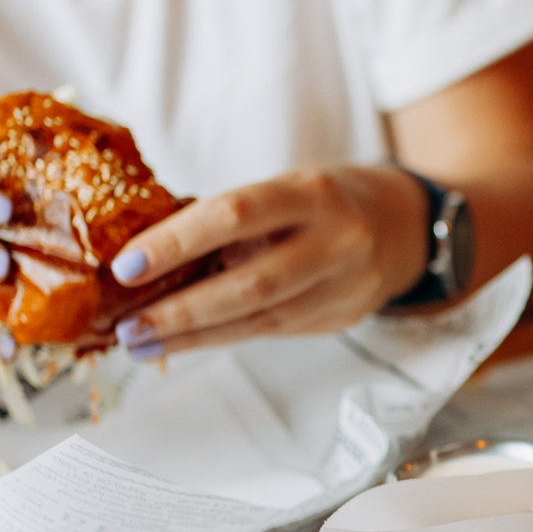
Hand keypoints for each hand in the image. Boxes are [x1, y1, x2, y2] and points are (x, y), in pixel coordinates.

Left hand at [104, 165, 429, 359]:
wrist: (405, 225)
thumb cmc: (327, 199)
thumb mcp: (287, 187)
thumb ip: (234, 217)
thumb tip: (151, 253)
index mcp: (313, 195)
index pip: (236, 216)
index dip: (178, 242)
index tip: (127, 266)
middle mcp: (336, 242)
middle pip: (251, 286)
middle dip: (181, 310)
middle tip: (128, 326)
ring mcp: (343, 287)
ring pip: (260, 321)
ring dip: (193, 336)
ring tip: (141, 344)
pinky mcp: (340, 318)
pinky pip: (272, 332)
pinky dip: (221, 338)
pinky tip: (183, 342)